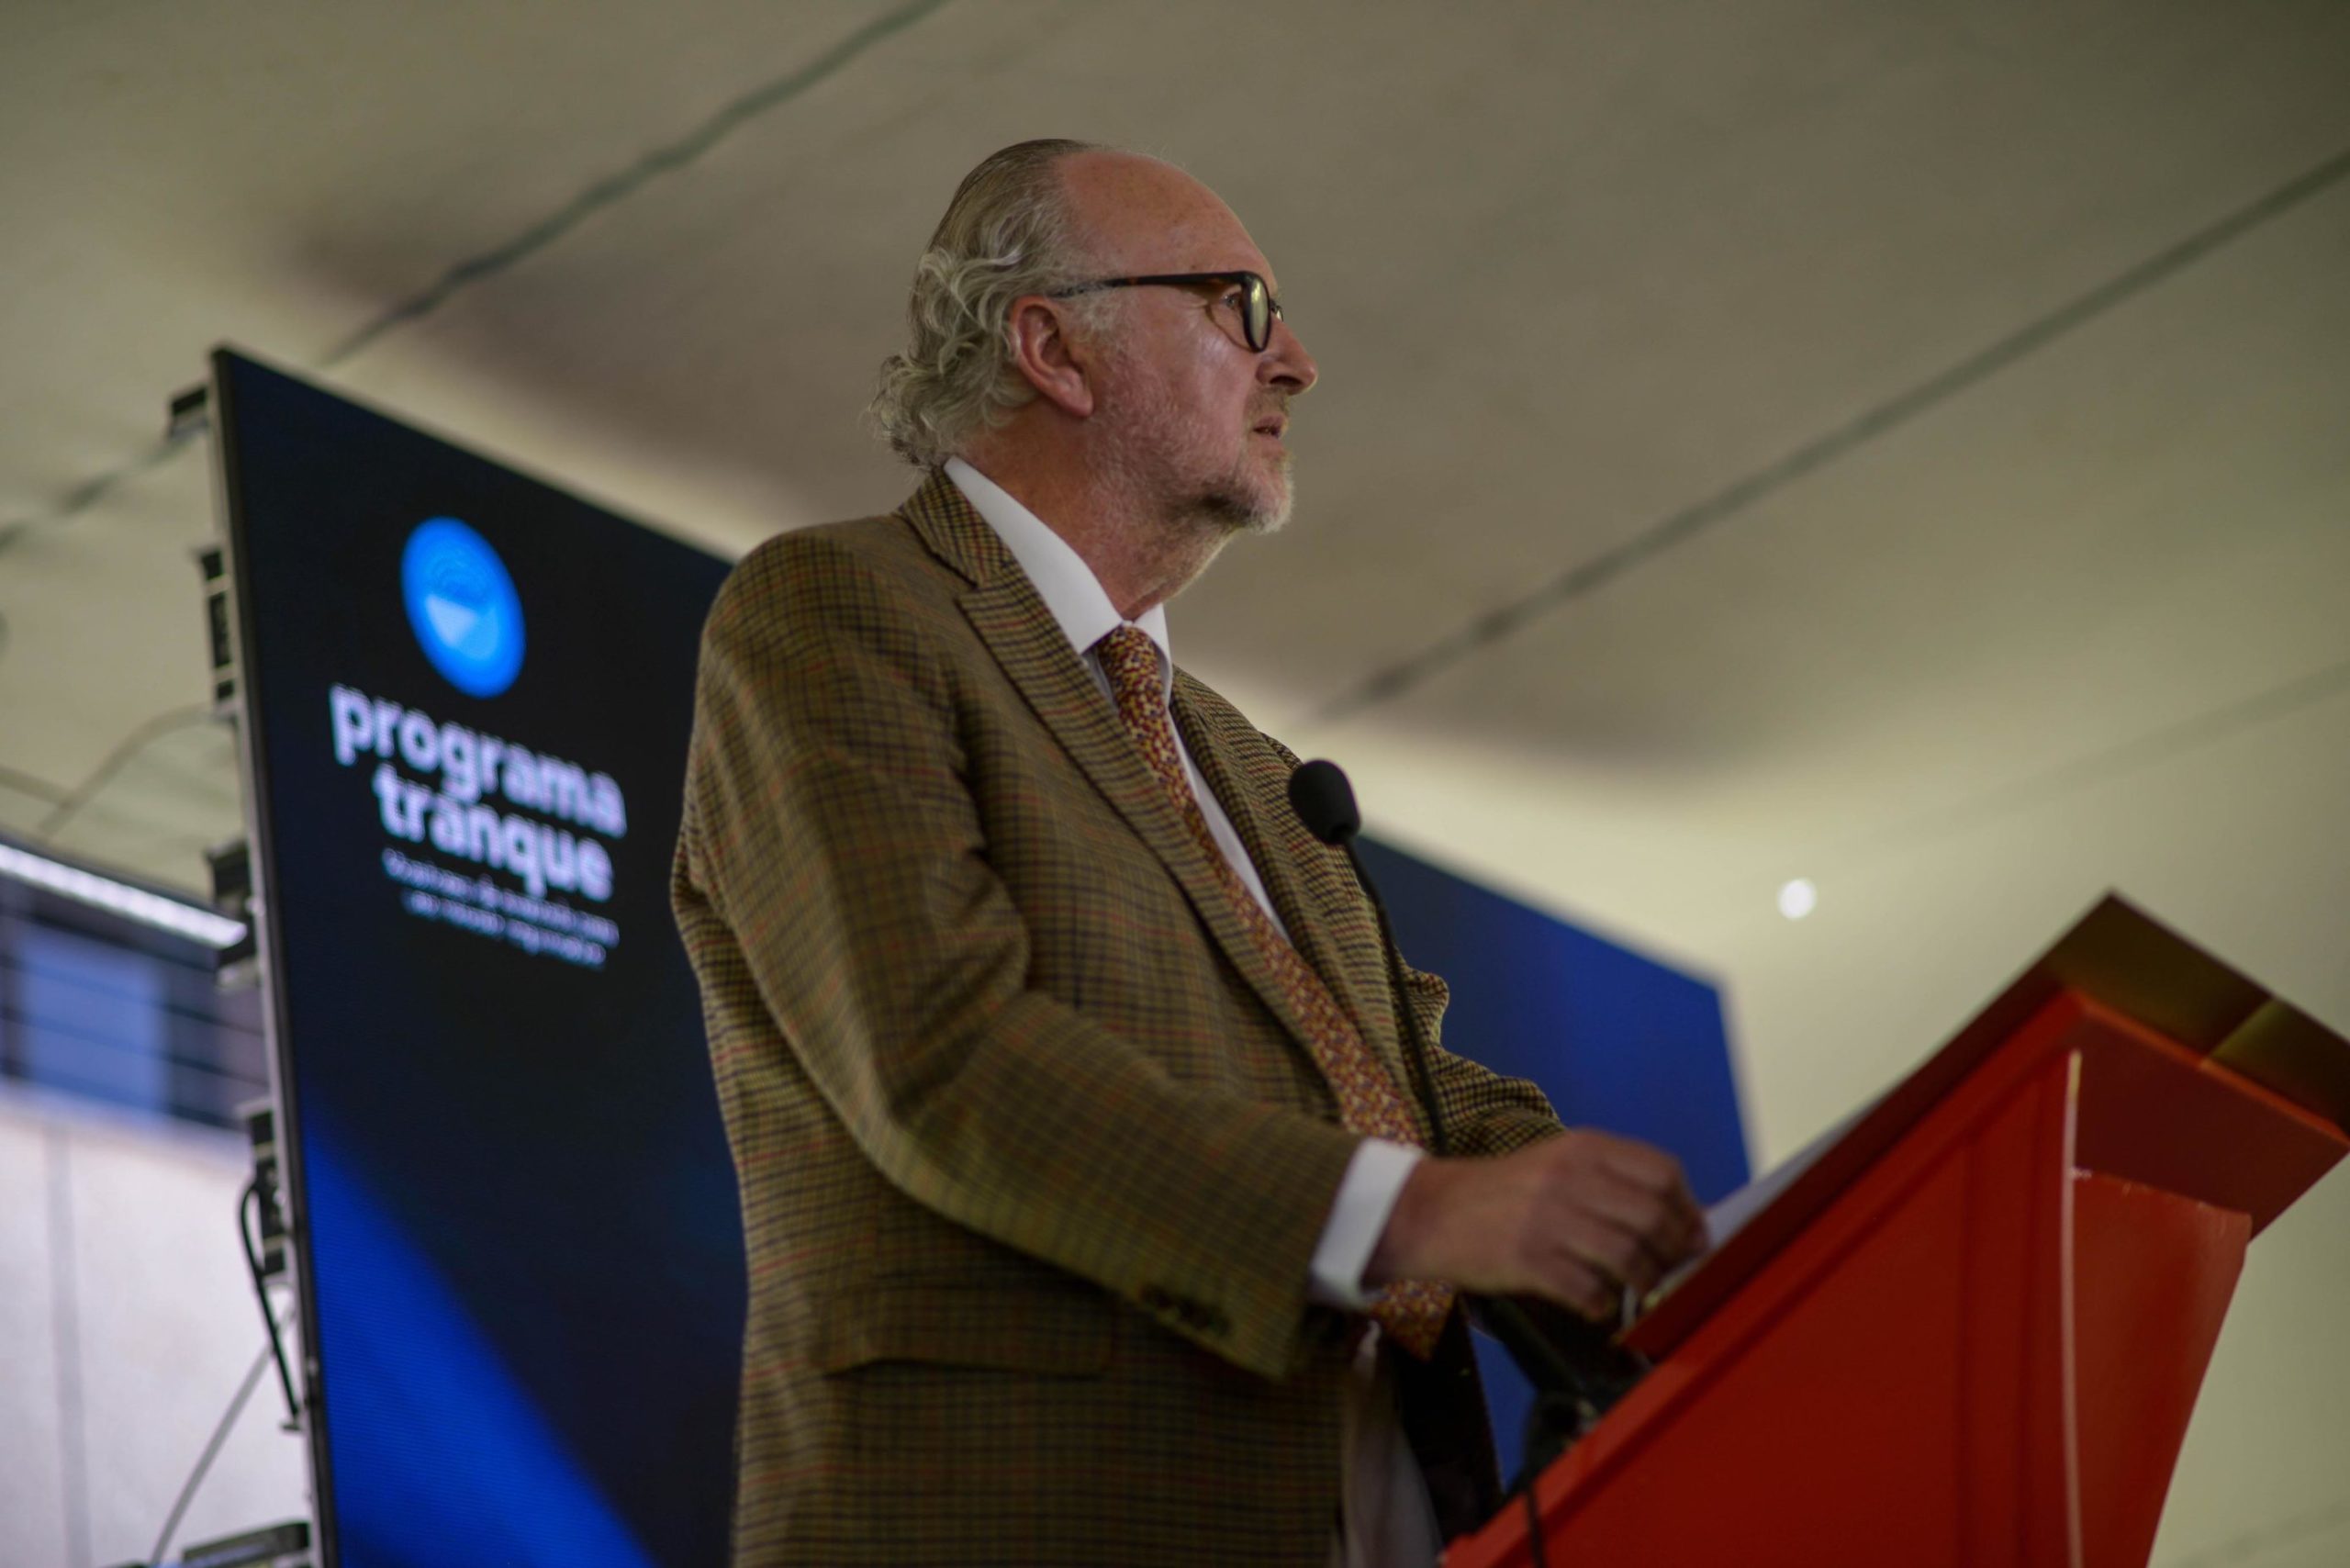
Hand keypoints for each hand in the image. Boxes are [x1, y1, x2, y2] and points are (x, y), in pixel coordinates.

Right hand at [1365, 1132, 1707, 1320]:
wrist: (1429, 1211)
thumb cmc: (1502, 1194)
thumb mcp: (1557, 1165)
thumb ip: (1612, 1183)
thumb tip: (1680, 1222)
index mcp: (1582, 1148)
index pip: (1662, 1172)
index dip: (1687, 1210)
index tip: (1692, 1237)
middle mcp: (1569, 1177)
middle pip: (1652, 1216)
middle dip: (1673, 1252)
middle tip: (1671, 1272)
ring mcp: (1547, 1218)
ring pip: (1627, 1255)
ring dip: (1644, 1283)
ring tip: (1637, 1292)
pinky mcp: (1527, 1259)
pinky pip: (1588, 1289)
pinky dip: (1604, 1305)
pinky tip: (1598, 1306)